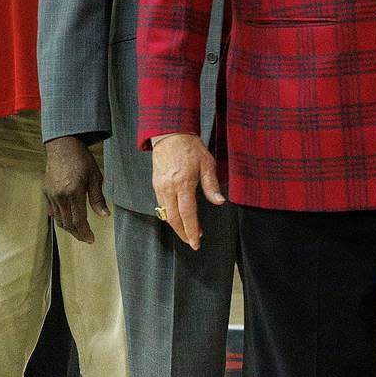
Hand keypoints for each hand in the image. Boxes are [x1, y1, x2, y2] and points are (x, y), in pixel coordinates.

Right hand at [43, 136, 107, 244]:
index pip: (78, 220)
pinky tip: (67, 218)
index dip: (85, 233)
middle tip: (86, 238)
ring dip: (68, 228)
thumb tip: (105, 216)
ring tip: (78, 230)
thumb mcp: (95, 177)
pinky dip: (60, 218)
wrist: (62, 145)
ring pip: (58, 219)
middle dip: (77, 234)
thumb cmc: (81, 159)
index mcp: (74, 192)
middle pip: (67, 223)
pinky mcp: (46, 191)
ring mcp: (51, 194)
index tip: (91, 239)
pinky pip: (52, 211)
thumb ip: (98, 198)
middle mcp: (60, 196)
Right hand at [151, 132, 224, 250]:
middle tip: (192, 242)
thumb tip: (219, 202)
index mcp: (183, 183)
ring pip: (166, 213)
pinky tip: (177, 217)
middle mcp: (169, 187)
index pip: (187, 214)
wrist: (170, 134)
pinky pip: (161, 204)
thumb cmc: (190, 147)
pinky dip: (169, 214)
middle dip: (183, 233)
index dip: (192, 230)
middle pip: (173, 218)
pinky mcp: (156, 183)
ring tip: (187, 231)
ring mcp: (160, 186)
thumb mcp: (206, 163)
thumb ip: (211, 185)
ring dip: (176, 225)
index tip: (196, 242)